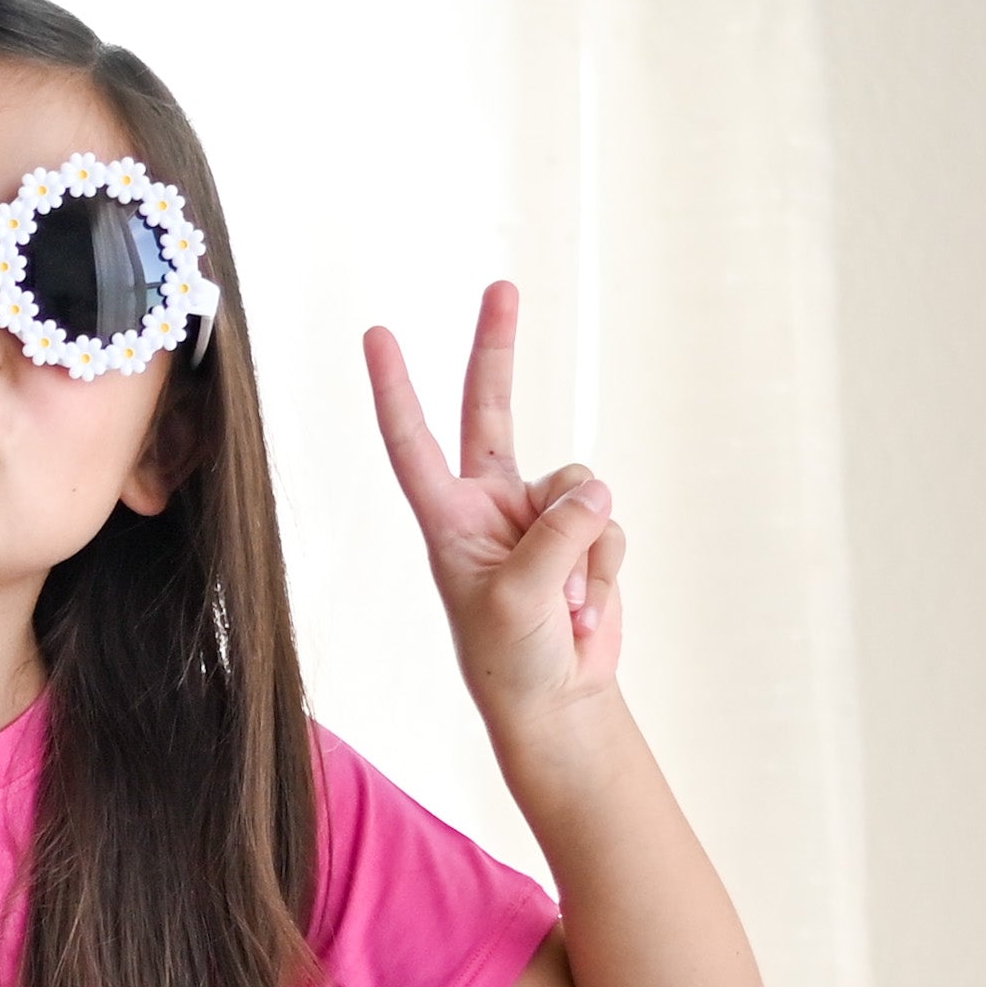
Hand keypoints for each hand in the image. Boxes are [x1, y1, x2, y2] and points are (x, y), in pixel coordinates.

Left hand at [363, 282, 625, 719]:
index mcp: (448, 520)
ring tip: (565, 603)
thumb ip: (553, 539)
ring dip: (584, 547)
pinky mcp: (583, 535)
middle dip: (497, 348)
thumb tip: (594, 492)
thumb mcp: (519, 601)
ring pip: (580, 484)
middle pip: (493, 410)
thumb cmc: (514, 661)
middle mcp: (489, 506)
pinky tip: (586, 606)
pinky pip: (608, 524)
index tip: (377, 335)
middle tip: (500, 285)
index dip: (397, 390)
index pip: (414, 443)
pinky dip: (606, 567)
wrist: (559, 701)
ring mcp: (539, 517)